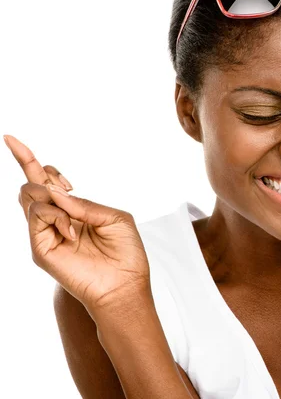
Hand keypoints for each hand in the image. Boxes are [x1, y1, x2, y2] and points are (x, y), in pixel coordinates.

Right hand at [5, 135, 149, 316]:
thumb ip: (85, 204)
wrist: (124, 284)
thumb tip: (56, 192)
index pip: (43, 180)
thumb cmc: (125, 253)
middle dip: (32, 165)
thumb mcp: (113, 218)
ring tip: (72, 218)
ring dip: (49, 195)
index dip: (29, 158)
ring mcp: (46, 233)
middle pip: (29, 184)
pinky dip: (56, 216)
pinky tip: (73, 231)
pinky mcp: (41, 248)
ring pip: (27, 196)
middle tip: (67, 187)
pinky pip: (36, 216)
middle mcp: (56, 219)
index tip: (11, 138)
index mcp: (74, 210)